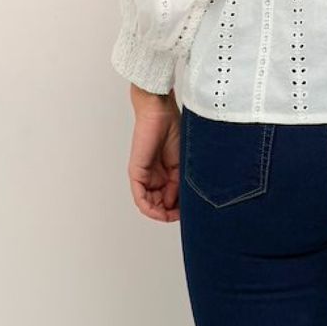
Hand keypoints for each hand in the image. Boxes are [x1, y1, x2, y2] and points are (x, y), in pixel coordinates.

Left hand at [126, 84, 180, 221]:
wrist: (161, 113)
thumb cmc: (174, 130)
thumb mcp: (182, 164)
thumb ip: (178, 184)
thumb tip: (175, 205)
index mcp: (166, 173)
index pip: (170, 199)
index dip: (179, 208)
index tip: (190, 211)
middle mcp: (153, 177)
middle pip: (160, 204)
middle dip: (171, 212)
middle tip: (183, 213)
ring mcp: (144, 176)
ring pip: (149, 204)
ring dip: (161, 212)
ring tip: (174, 212)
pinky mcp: (136, 173)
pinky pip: (140, 198)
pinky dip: (149, 208)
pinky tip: (161, 211)